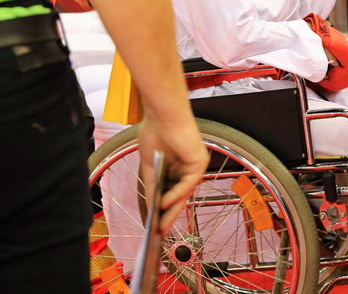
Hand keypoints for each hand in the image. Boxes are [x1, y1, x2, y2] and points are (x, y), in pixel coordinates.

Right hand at [138, 108, 208, 232]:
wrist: (162, 116)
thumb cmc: (155, 133)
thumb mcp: (149, 166)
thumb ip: (151, 186)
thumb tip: (150, 205)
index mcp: (175, 167)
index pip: (170, 192)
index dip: (162, 209)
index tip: (155, 224)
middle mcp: (186, 168)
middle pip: (178, 196)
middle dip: (168, 215)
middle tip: (160, 231)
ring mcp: (194, 165)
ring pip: (183, 193)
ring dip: (172, 210)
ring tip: (160, 224)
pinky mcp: (199, 162)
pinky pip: (187, 183)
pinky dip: (176, 194)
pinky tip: (164, 203)